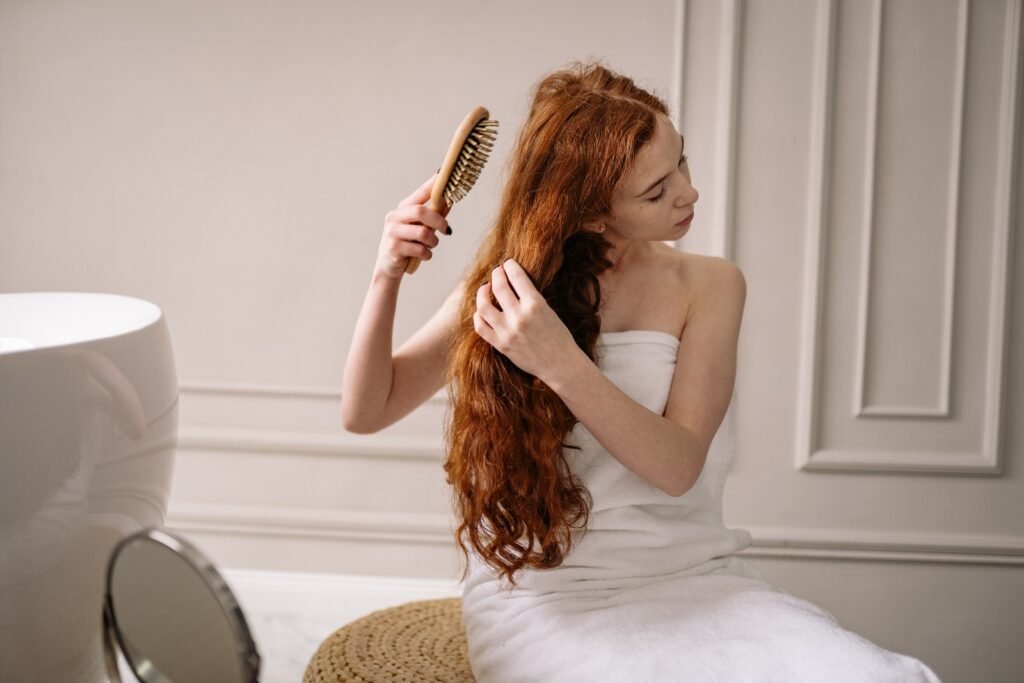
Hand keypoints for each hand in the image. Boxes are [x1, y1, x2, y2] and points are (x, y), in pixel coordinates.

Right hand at [375, 172, 450, 279]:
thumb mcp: (420, 229)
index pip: (420, 193)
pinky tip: (423, 255)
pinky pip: (420, 249)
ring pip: (423, 232)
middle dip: (439, 220)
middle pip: (421, 211)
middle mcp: (394, 218)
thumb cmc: (408, 246)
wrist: (388, 268)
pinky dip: (427, 254)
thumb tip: (449, 201)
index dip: (432, 184)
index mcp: (402, 209)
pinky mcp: (394, 249)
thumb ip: (433, 216)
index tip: (444, 175)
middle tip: (447, 230)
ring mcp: (392, 233)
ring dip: (433, 242)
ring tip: (431, 246)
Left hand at [474, 258, 583, 381]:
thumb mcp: (549, 311)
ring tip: (485, 288)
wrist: (560, 364)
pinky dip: (478, 315)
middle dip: (496, 274)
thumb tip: (512, 282)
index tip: (508, 263)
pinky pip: (481, 327)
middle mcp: (520, 317)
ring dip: (482, 293)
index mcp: (536, 305)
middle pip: (499, 287)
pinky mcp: (501, 345)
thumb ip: (530, 298)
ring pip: (484, 306)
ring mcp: (508, 332)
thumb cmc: (559, 337)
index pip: (517, 276)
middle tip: (497, 272)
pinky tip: (481, 310)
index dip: (510, 266)